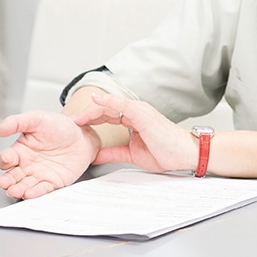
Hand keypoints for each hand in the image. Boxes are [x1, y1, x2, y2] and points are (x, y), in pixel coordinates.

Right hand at [0, 111, 98, 198]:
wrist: (82, 134)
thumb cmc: (58, 126)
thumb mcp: (36, 119)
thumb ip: (16, 122)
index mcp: (19, 151)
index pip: (6, 159)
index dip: (4, 160)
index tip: (5, 159)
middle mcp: (26, 165)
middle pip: (12, 176)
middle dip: (7, 181)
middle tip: (4, 183)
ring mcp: (39, 175)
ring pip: (24, 185)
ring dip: (18, 189)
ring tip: (15, 190)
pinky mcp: (53, 182)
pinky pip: (43, 189)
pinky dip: (35, 193)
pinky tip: (29, 193)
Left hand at [73, 93, 195, 171]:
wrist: (185, 153)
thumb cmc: (166, 152)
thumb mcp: (132, 154)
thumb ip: (114, 152)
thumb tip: (96, 155)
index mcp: (134, 119)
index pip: (107, 116)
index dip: (91, 119)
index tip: (77, 126)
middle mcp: (135, 112)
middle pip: (105, 109)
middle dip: (87, 115)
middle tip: (72, 122)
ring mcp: (138, 110)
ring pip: (110, 105)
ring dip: (92, 110)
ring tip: (77, 117)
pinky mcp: (142, 113)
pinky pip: (121, 104)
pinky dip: (107, 102)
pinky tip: (95, 101)